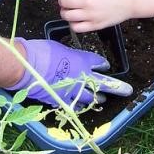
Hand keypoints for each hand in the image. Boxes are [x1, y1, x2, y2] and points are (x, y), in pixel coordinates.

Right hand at [7, 38, 131, 107]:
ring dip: (97, 98)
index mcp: (81, 61)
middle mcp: (81, 77)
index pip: (97, 63)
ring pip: (90, 97)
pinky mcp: (61, 100)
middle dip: (116, 87)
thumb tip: (68, 59)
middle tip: (127, 90)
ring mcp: (72, 91)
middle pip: (103, 83)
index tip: (105, 65)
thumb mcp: (58, 47)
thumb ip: (68, 55)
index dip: (101, 64)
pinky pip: (74, 104)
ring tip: (103, 100)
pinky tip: (83, 106)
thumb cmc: (40, 52)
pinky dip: (79, 104)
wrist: (26, 67)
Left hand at [58, 0, 134, 31]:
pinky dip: (72, 24)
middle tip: (63, 1)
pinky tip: (74, 20)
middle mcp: (87, 1)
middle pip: (64, 2)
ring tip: (67, 11)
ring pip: (67, 15)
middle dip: (61, 1)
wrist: (130, 1)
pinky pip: (76, 27)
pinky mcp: (94, 25)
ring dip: (64, 13)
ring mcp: (89, 14)